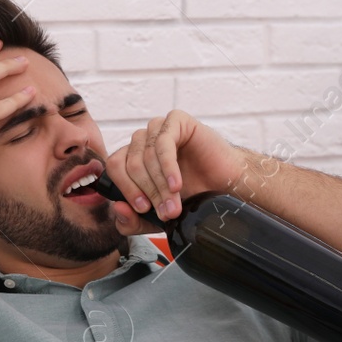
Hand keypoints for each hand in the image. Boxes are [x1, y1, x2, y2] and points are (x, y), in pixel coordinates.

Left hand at [104, 110, 247, 233]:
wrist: (227, 183)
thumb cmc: (191, 195)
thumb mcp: (156, 218)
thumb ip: (132, 220)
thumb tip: (117, 209)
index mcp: (130, 157)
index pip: (113, 168)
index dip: (126, 190)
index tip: (142, 210)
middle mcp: (141, 140)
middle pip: (129, 164)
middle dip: (148, 192)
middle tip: (165, 212)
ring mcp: (157, 128)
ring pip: (146, 157)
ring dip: (160, 185)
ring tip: (174, 205)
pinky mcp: (175, 120)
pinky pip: (164, 144)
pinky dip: (168, 168)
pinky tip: (177, 185)